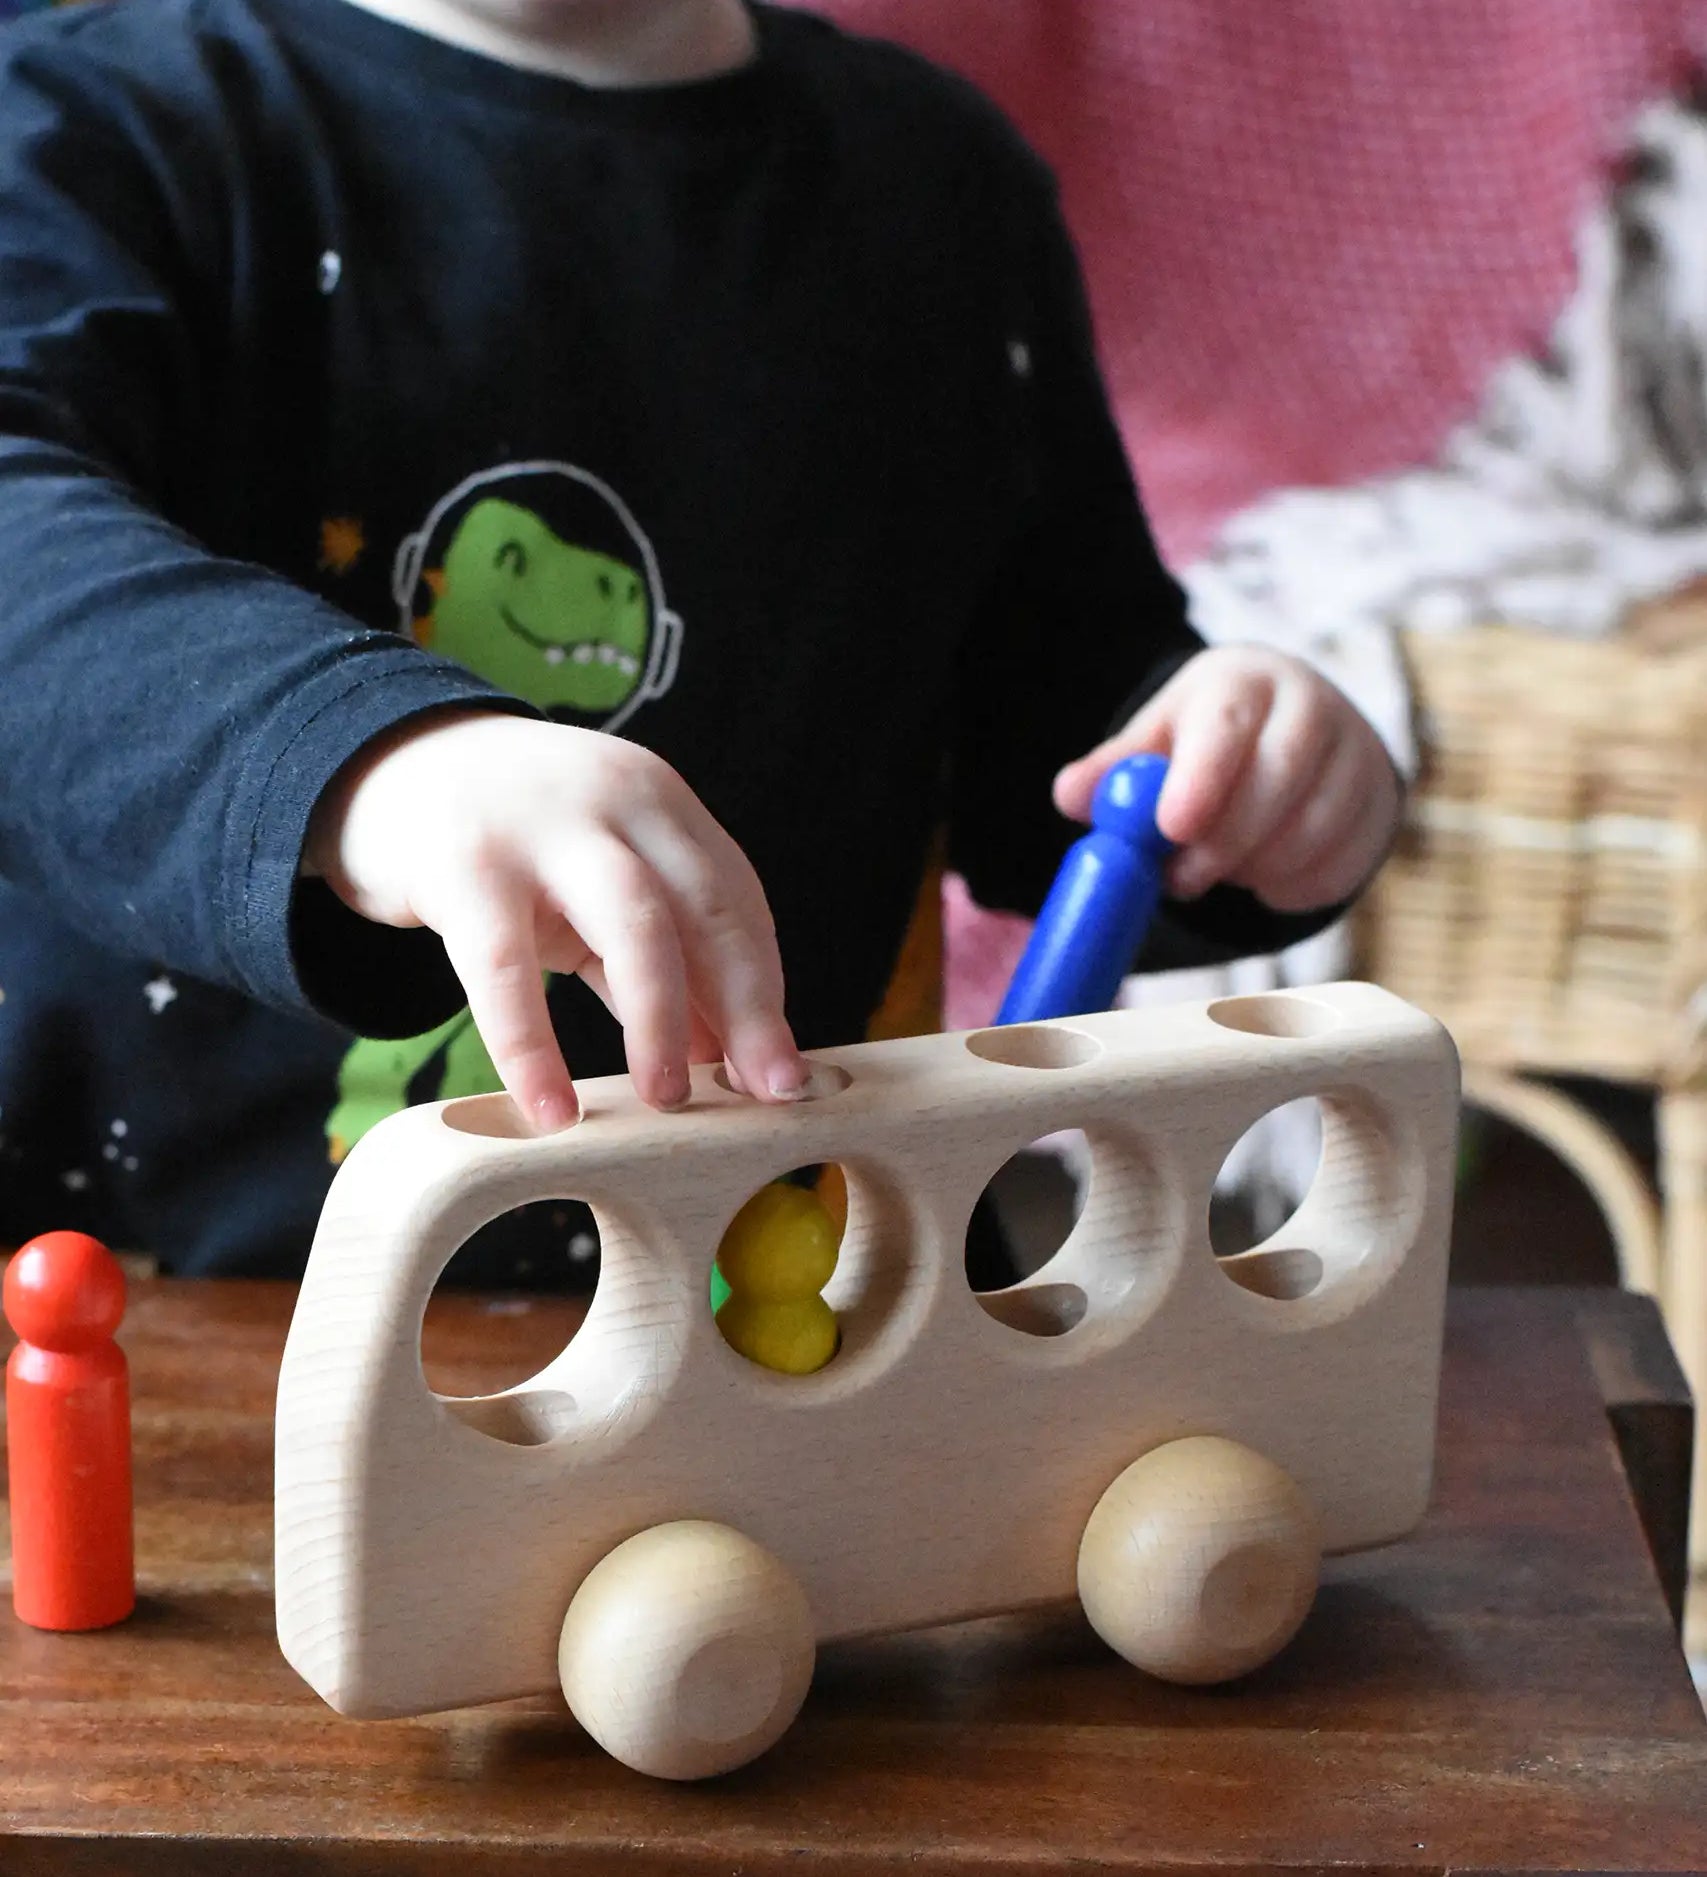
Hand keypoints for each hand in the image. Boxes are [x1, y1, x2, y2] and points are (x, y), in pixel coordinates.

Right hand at [304, 708, 808, 1130]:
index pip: (736, 900)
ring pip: (634, 926)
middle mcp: (616, 800)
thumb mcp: (595, 885)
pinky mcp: (462, 865)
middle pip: (706, 909)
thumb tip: (727, 1055)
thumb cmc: (513, 844)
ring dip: (661, 1022)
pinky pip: (506, 970)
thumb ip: (658, 959)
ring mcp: (541, 827)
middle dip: (747, 1008)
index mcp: (660, 803)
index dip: (766, 992)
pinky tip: (551, 1109)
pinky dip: (532, 1049)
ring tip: (668, 1101)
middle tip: (761, 1093)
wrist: (386, 765)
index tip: (784, 1074)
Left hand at [1053, 647, 1401, 912]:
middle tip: (1179, 880)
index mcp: (1244, 680)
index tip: (1170, 829)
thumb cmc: (1208, 742)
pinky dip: (1290, 888)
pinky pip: (1338, 866)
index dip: (1200, 779)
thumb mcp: (1158, 742)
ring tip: (1217, 868)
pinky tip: (1259, 876)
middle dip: (1224, 841)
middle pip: (1279, 776)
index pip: (1228, 722)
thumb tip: (1071, 795)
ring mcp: (1357, 753)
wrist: (1292, 734)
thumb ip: (1113, 771)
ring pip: (1313, 829)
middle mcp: (1311, 705)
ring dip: (1255, 867)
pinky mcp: (1380, 806)